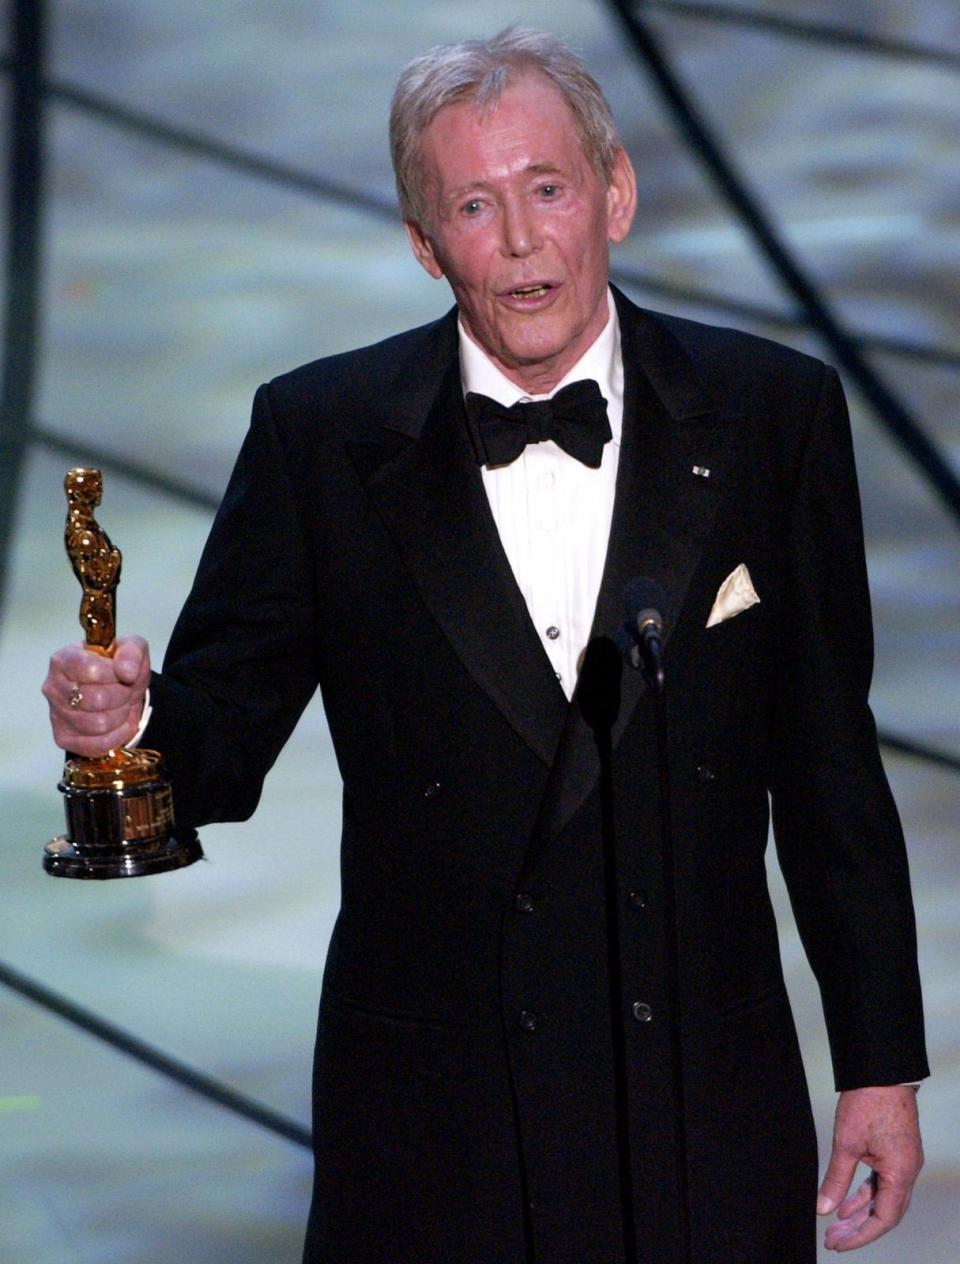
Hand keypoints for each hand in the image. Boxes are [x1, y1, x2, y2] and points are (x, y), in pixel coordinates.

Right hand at [42, 635, 150, 755]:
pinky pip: (96, 745)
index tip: (124, 673)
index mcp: (64, 659)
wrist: (120, 689)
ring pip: (99, 724)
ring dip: (121, 715)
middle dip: (123, 696)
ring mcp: (55, 714)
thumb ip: (131, 652)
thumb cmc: (119, 667)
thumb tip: (126, 672)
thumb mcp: (132, 648)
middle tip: (126, 691)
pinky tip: (120, 724)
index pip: (90, 670)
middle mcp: (53, 687)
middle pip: (97, 699)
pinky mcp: (63, 738)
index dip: (115, 674)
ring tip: (121, 706)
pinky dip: (117, 736)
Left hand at [817, 1085, 922, 1251]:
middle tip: (833, 1239)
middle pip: (885, 1212)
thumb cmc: (869, 1101)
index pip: (884, 1219)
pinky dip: (864, 1193)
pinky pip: (882, 1181)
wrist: (881, 1070)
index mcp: (901, 1173)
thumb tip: (824, 1207)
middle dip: (858, 1228)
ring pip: (883, 1197)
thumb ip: (836, 1179)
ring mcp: (903, 1161)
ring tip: (835, 1223)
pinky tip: (846, 1200)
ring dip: (860, 1211)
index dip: (861, 1235)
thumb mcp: (847, 1144)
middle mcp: (907, 1171)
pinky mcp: (895, 1150)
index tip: (838, 1242)